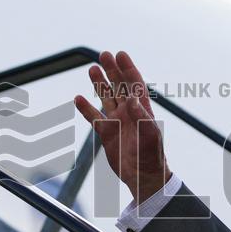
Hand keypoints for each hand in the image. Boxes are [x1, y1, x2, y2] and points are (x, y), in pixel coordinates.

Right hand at [74, 50, 169, 202]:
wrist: (143, 177)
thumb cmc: (152, 156)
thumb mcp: (151, 135)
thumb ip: (142, 116)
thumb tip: (133, 98)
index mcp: (142, 109)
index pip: (135, 83)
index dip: (128, 68)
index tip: (120, 54)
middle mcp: (129, 112)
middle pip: (119, 86)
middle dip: (112, 70)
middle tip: (104, 54)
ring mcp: (117, 121)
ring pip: (106, 97)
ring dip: (100, 84)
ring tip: (92, 69)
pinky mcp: (106, 133)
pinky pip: (94, 117)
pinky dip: (86, 108)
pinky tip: (78, 98)